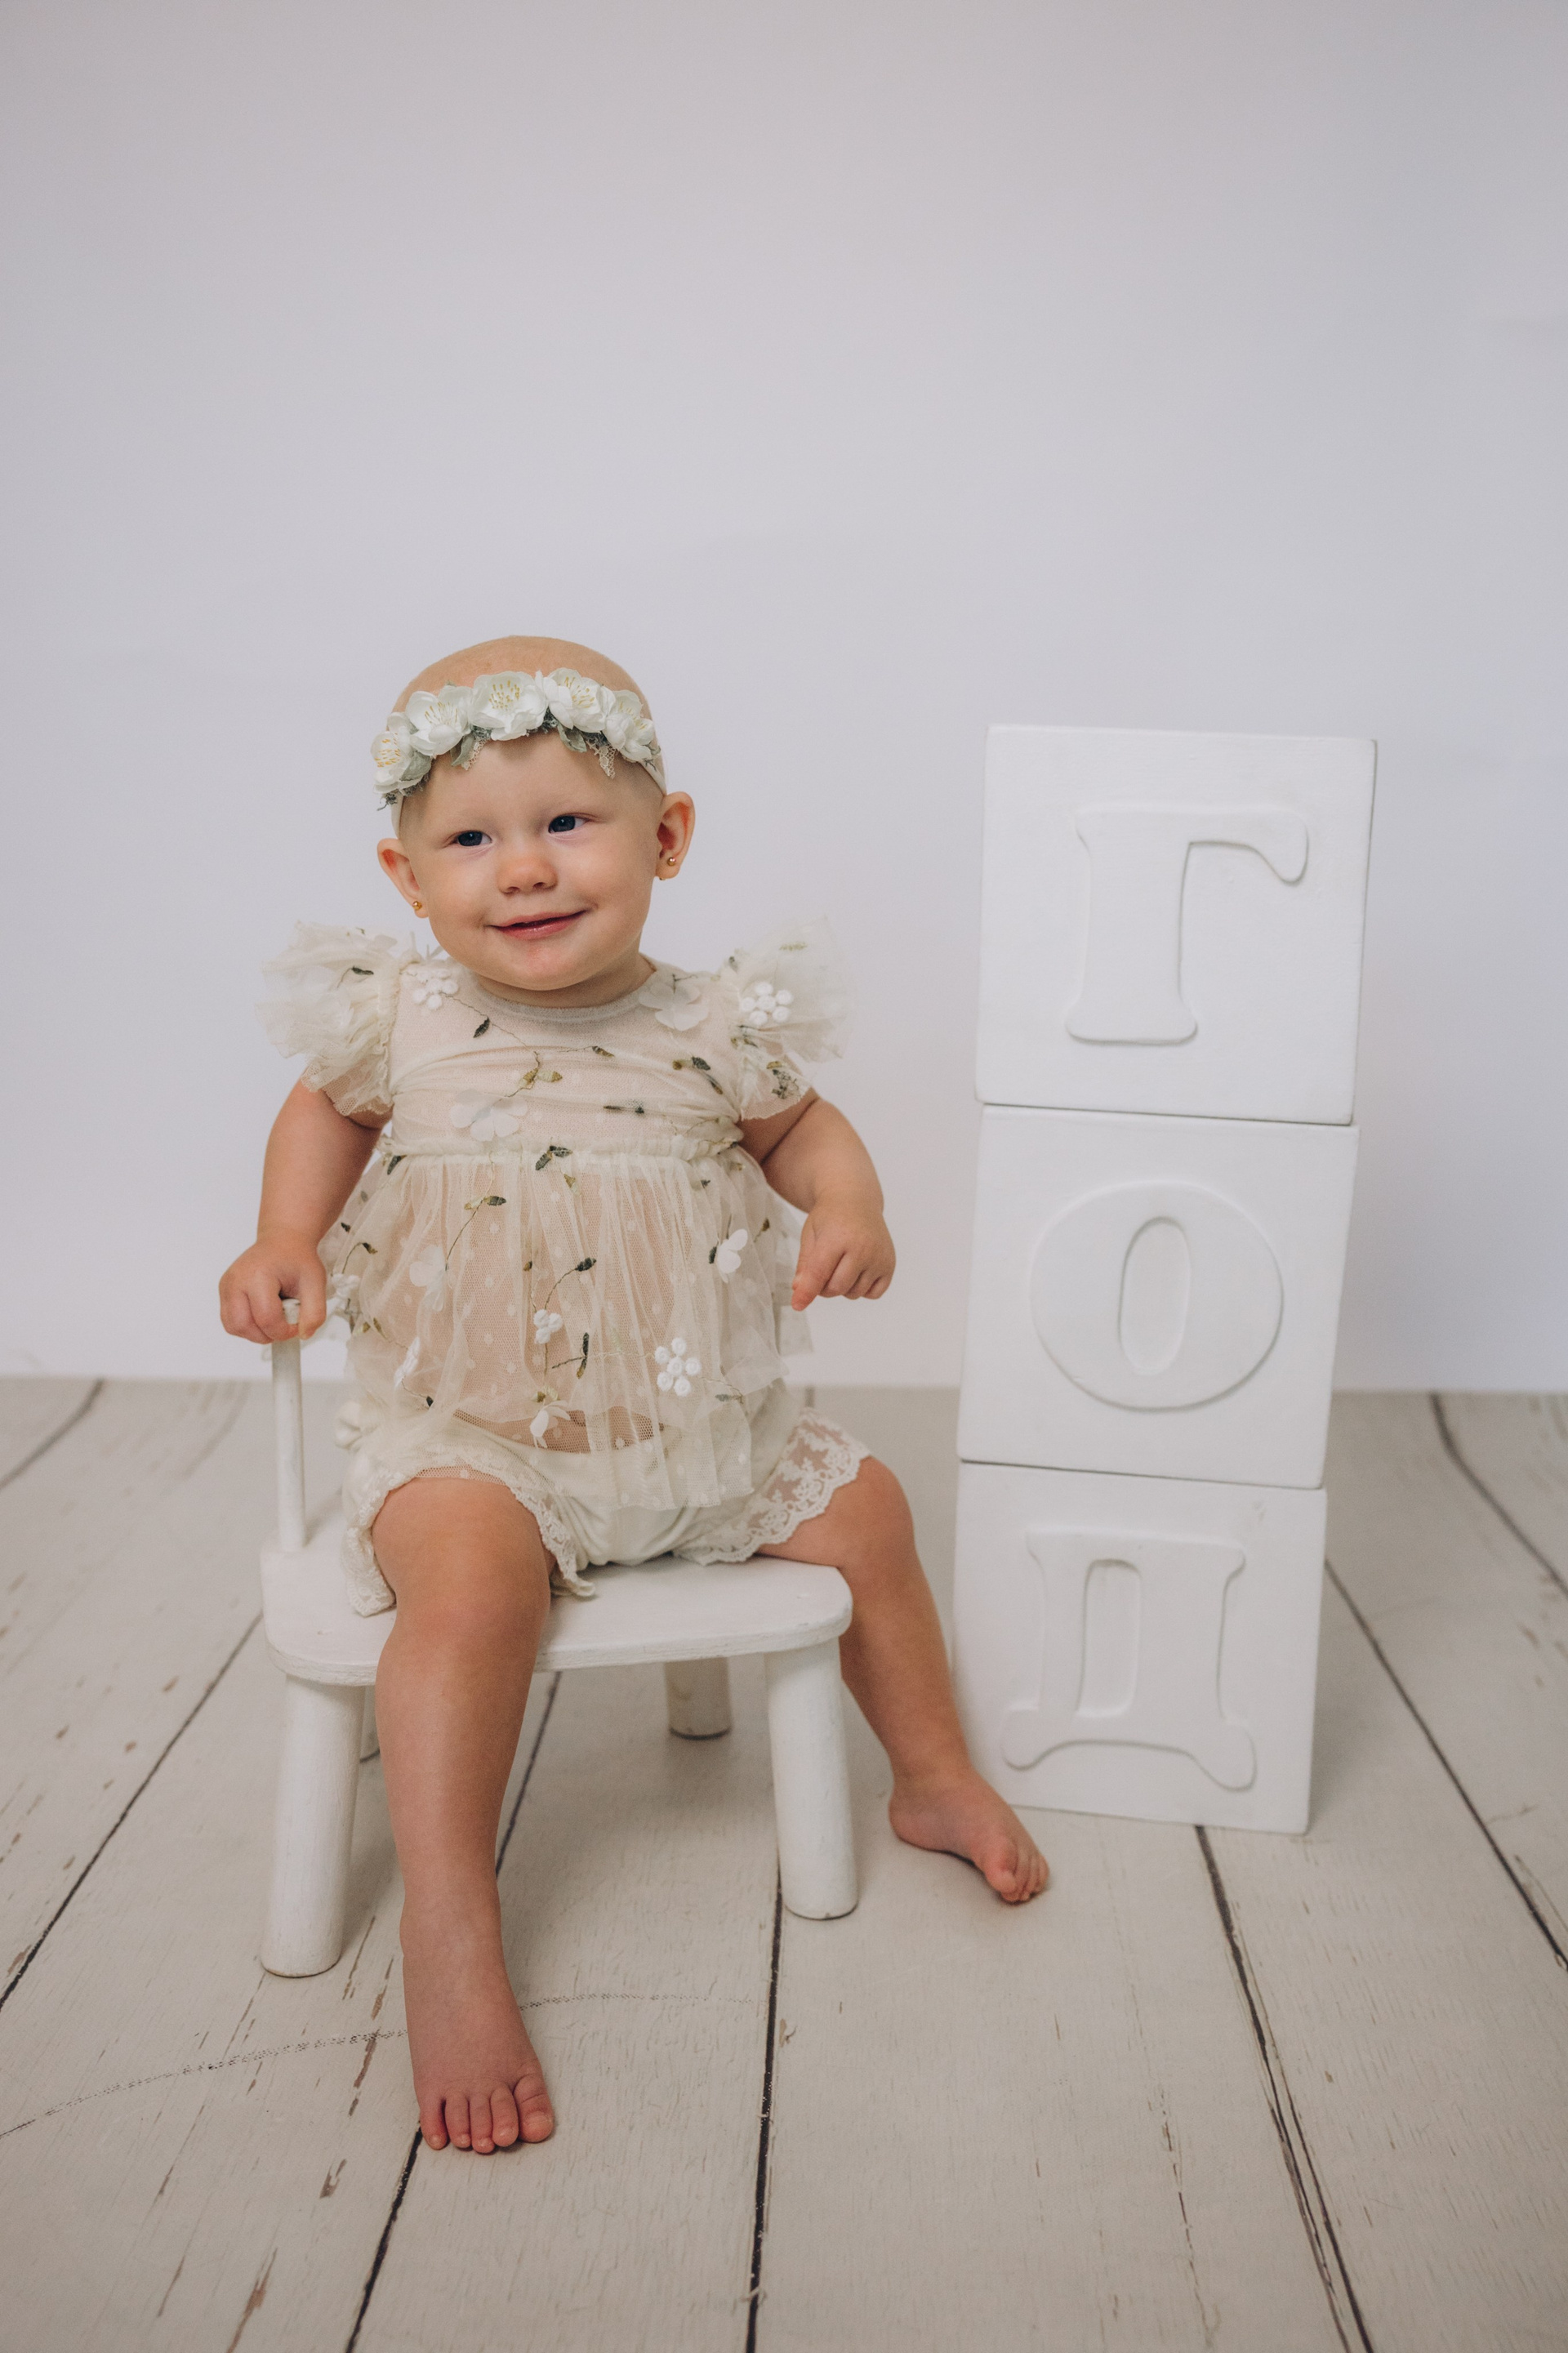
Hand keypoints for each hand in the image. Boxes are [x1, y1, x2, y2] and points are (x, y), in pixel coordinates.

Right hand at [219, 1230, 327, 1343]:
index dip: (284, 1331)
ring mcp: (227, 1285)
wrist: (283, 1241)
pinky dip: (247, 1325)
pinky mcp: (224, 1291)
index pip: (266, 1319)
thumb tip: (304, 1334)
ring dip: (255, 1332)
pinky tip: (263, 1313)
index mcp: (258, 1275)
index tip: (295, 1325)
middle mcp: (236, 1280)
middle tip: (283, 1325)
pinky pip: (230, 1321)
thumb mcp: (316, 1283)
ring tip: (273, 1317)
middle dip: (266, 1335)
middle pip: (243, 1326)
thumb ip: (314, 1312)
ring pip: (233, 1327)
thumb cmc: (296, 1258)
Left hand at [790, 1194, 895, 1309]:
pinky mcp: (890, 1264)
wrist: (856, 1200)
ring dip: (843, 1288)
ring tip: (841, 1265)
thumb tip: (799, 1291)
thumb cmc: (830, 1217)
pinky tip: (857, 1271)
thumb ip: (804, 1265)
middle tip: (823, 1270)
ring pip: (854, 1293)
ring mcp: (879, 1257)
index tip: (798, 1305)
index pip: (819, 1273)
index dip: (806, 1292)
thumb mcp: (810, 1235)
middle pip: (837, 1288)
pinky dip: (863, 1289)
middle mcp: (863, 1247)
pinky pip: (874, 1294)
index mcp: (838, 1237)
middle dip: (824, 1287)